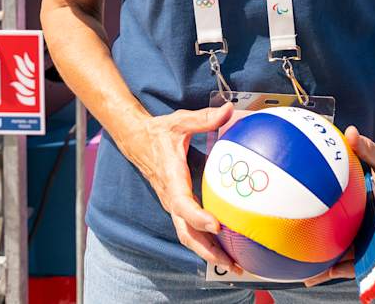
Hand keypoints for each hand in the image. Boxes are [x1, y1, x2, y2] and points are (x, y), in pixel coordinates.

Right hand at [119, 102, 240, 273]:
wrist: (137, 141)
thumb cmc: (160, 132)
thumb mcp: (180, 121)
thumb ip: (204, 118)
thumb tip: (227, 109)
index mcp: (172, 180)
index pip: (183, 205)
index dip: (199, 217)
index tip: (217, 225)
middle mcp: (172, 199)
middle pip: (187, 234)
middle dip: (209, 251)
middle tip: (234, 263)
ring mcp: (174, 205)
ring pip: (190, 237)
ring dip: (211, 252)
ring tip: (236, 265)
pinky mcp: (178, 206)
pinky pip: (192, 229)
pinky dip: (209, 242)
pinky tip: (229, 246)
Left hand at [303, 124, 374, 287]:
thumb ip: (368, 147)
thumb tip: (351, 134)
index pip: (374, 251)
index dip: (355, 264)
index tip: (334, 270)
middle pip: (360, 256)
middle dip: (337, 268)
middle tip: (311, 277)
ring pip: (353, 247)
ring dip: (333, 259)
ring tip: (306, 270)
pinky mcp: (367, 218)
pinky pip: (349, 233)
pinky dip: (333, 238)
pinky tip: (310, 240)